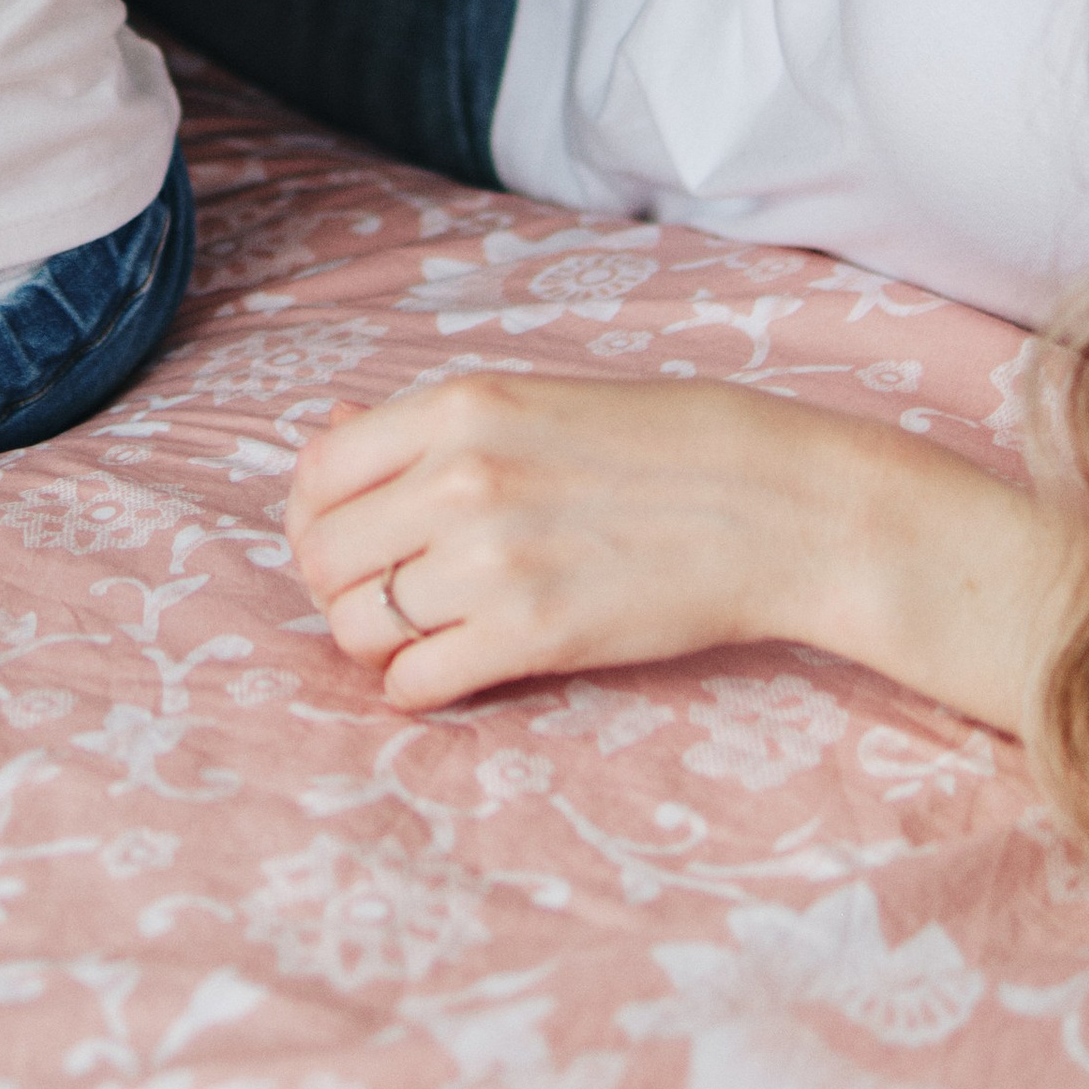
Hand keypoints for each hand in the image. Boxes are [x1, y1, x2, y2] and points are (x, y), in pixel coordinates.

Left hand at [286, 370, 878, 711]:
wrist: (774, 504)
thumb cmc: (660, 445)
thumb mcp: (533, 400)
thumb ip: (426, 425)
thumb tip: (329, 422)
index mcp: (458, 407)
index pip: (318, 470)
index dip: (314, 516)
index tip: (345, 538)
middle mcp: (460, 479)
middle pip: (324, 556)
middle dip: (338, 585)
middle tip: (381, 597)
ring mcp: (493, 560)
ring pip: (358, 625)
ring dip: (374, 642)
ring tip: (418, 636)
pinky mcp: (533, 635)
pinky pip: (415, 681)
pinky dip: (414, 687)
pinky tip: (448, 671)